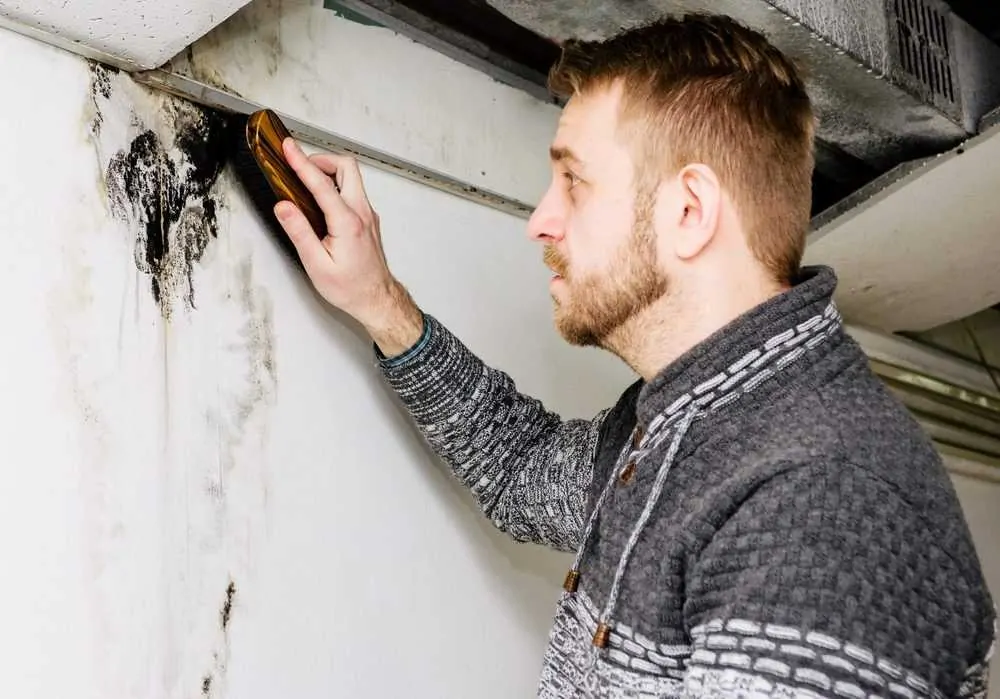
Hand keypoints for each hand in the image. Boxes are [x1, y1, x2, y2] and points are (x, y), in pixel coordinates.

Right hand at [274, 137, 422, 355]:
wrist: (377, 299)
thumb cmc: (350, 288)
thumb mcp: (317, 264)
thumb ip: (299, 232)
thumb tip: (284, 207)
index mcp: (347, 223)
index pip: (321, 183)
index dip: (302, 162)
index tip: (288, 148)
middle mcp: (362, 214)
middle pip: (346, 167)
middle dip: (321, 159)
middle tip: (299, 163)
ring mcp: (368, 215)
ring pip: (352, 177)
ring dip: (329, 171)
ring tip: (306, 179)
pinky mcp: (368, 220)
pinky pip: (353, 191)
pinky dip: (336, 185)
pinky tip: (321, 198)